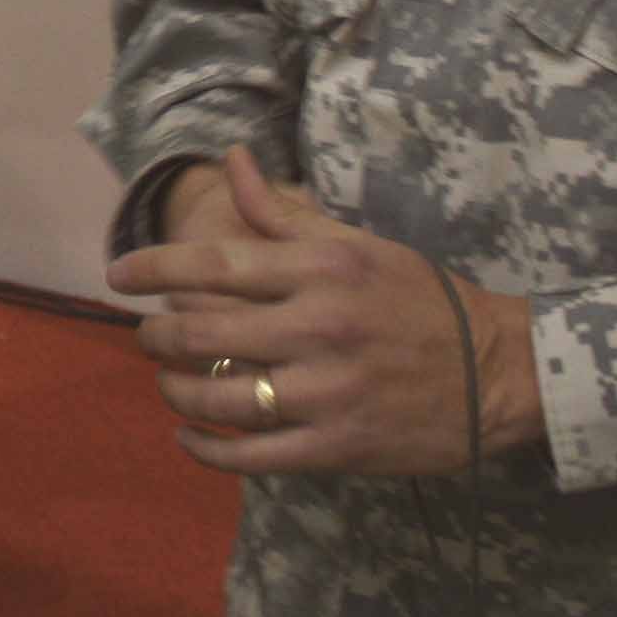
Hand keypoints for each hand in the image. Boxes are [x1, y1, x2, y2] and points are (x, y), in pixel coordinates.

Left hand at [109, 147, 541, 476]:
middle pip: (201, 333)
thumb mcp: (357, 245)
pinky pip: (250, 455)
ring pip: (216, 397)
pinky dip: (206, 449)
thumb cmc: (421, 299)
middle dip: (157, 334)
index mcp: (321, 270)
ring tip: (168, 381)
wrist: (498, 373)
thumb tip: (232, 161)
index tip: (118, 275)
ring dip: (176, 390)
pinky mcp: (336, 447)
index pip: (214, 264)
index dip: (154, 268)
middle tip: (147, 334)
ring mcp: (326, 392)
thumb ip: (282, 214)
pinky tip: (190, 436)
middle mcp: (317, 328)